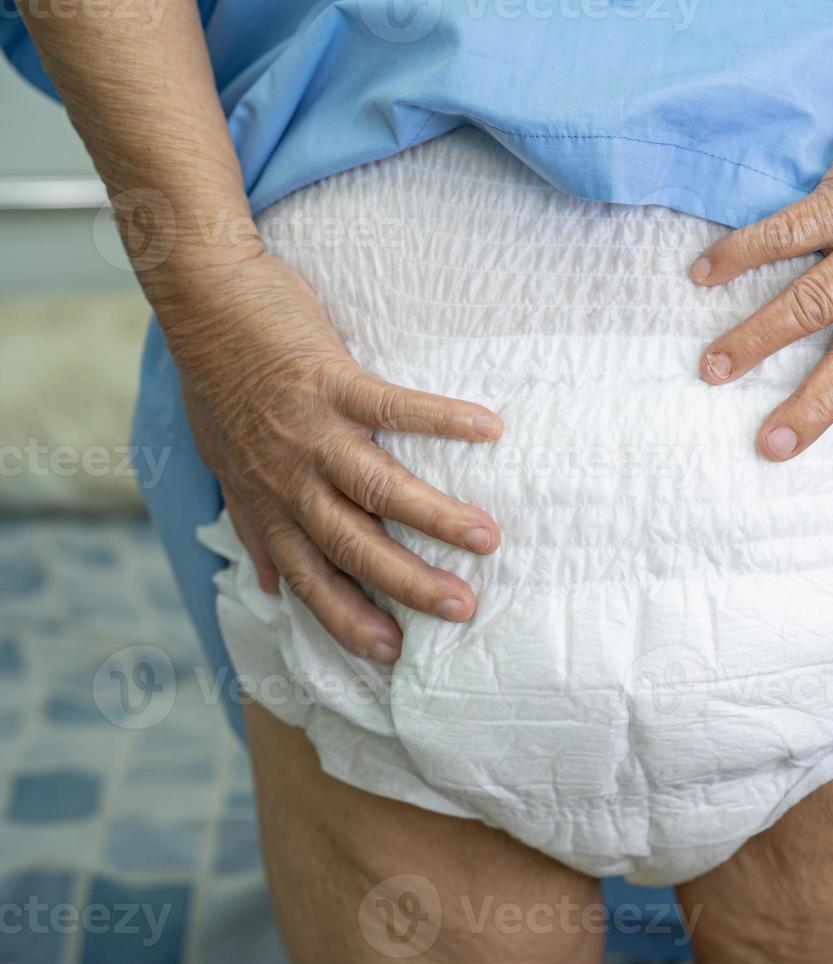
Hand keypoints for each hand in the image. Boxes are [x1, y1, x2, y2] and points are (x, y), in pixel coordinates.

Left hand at [162, 251, 502, 662]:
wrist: (200, 297)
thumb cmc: (217, 378)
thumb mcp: (222, 462)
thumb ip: (251, 521)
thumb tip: (265, 583)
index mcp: (267, 500)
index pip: (308, 575)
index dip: (346, 617)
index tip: (390, 652)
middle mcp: (288, 477)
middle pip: (352, 546)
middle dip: (407, 584)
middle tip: (461, 609)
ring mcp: (310, 430)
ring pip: (378, 489)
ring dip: (436, 516)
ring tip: (488, 537)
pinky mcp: (330, 380)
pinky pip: (395, 407)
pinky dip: (442, 419)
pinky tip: (488, 430)